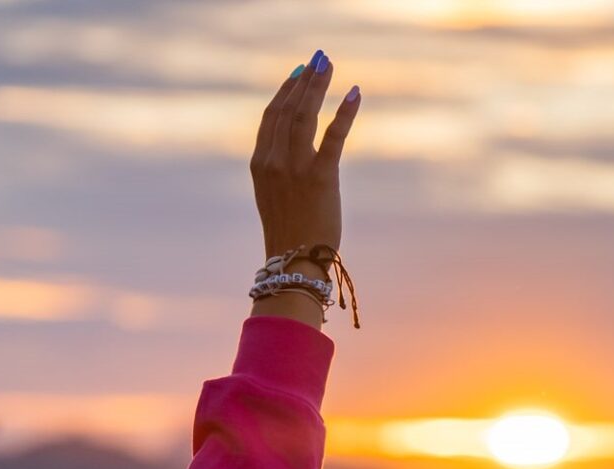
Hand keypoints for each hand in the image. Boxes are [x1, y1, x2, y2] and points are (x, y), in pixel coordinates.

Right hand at [250, 51, 361, 327]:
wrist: (295, 262)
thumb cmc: (289, 234)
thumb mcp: (274, 195)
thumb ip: (278, 168)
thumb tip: (292, 147)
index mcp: (259, 164)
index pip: (270, 117)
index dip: (284, 91)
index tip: (298, 73)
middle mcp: (273, 161)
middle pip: (287, 108)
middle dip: (304, 80)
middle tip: (318, 60)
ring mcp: (294, 168)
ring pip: (305, 115)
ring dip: (318, 86)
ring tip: (329, 65)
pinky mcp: (320, 177)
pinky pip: (333, 137)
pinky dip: (344, 112)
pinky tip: (353, 93)